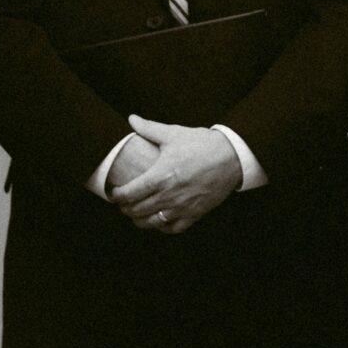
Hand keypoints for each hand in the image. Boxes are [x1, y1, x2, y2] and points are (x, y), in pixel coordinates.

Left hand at [110, 115, 242, 233]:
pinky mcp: (196, 213)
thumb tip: (132, 119)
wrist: (234, 156)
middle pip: (136, 210)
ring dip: (139, 221)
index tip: (113, 193)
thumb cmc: (203, 144)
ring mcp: (182, 206)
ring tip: (136, 215)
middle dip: (125, 209)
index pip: (128, 193)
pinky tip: (159, 221)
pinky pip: (173, 228)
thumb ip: (150, 128)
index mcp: (160, 176)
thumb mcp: (174, 134)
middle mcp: (169, 195)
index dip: (116, 196)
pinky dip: (162, 227)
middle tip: (122, 204)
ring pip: (152, 222)